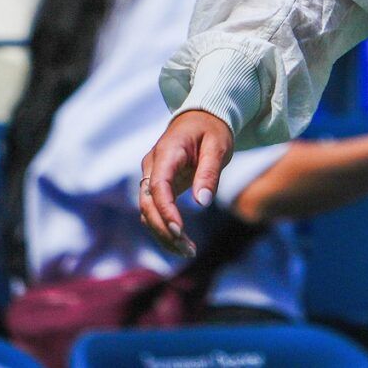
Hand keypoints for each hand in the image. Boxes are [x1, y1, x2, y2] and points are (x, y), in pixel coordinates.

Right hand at [140, 110, 234, 256]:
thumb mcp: (218, 146)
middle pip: (148, 205)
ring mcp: (151, 176)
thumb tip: (203, 202)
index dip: (166, 211)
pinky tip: (181, 243)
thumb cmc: (212, 129)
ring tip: (188, 251)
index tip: (179, 231)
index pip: (158, 187)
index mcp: (165, 153)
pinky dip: (165, 228)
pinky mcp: (157, 186)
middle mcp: (152, 166)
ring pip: (148, 212)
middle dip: (164, 230)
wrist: (203, 116)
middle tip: (188, 250)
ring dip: (164, 234)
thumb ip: (209, 172)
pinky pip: (156, 211)